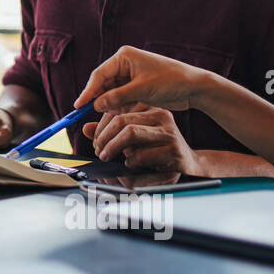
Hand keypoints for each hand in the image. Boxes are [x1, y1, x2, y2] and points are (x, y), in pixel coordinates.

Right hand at [74, 45, 211, 114]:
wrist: (194, 87)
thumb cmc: (171, 81)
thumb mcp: (141, 89)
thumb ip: (116, 97)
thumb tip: (95, 105)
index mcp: (124, 57)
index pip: (99, 75)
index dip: (88, 91)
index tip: (79, 105)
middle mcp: (125, 64)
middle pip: (103, 83)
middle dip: (97, 99)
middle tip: (87, 114)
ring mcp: (130, 75)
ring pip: (110, 92)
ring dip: (109, 104)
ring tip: (106, 116)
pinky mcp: (136, 86)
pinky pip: (120, 97)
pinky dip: (118, 106)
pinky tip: (117, 115)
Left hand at [81, 104, 201, 176]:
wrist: (188, 164)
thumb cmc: (156, 150)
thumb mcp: (132, 139)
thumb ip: (110, 132)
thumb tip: (85, 128)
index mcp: (150, 108)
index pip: (118, 110)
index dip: (101, 127)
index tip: (95, 141)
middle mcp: (161, 116)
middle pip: (122, 121)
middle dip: (104, 138)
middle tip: (99, 151)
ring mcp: (169, 133)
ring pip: (130, 133)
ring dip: (113, 148)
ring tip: (107, 157)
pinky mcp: (173, 151)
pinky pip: (142, 154)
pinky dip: (130, 161)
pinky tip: (130, 165)